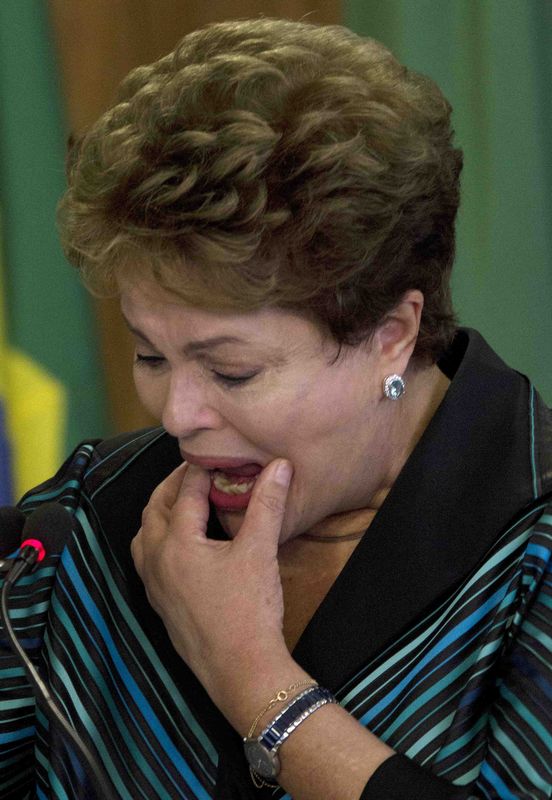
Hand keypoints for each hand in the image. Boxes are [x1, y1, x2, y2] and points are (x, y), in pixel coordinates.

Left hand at [131, 458, 298, 721]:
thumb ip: (267, 504)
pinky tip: (180, 546)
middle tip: (195, 472)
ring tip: (182, 502)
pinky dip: (157, 540)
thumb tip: (278, 466)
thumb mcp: (260, 550)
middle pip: (154, 509)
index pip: (184, 493)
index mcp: (177, 543)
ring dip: (159, 513)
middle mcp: (156, 560)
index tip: (214, 456)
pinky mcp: (160, 605)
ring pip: (144, 536)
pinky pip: (147, 561)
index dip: (199, 471)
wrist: (242, 671)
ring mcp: (154, 586)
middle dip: (172, 486)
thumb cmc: (250, 609)